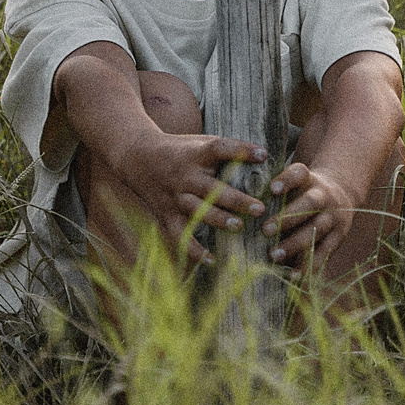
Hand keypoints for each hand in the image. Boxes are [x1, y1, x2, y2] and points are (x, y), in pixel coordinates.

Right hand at [105, 126, 271, 265]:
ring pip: (198, 211)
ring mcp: (176, 197)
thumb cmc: (181, 151)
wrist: (138, 157)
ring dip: (219, 220)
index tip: (263, 154)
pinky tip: (211, 260)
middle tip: (259, 209)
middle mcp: (187, 177)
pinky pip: (180, 235)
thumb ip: (227, 153)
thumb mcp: (201, 143)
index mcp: (197, 154)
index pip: (220, 148)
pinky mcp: (167, 214)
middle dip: (237, 200)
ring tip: (239, 227)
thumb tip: (265, 158)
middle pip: (213, 189)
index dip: (242, 150)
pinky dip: (193, 250)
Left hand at [266, 159, 361, 266]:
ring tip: (273, 256)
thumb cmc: (303, 191)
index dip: (287, 180)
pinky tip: (293, 276)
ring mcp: (333, 217)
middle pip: (310, 204)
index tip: (272, 188)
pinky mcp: (338, 238)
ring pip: (316, 230)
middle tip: (265, 230)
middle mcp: (325, 196)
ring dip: (295, 244)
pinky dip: (309, 265)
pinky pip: (324, 252)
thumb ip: (274, 188)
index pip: (300, 173)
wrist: (341, 196)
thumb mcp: (294, 182)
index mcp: (310, 179)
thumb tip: (242, 202)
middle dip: (288, 218)